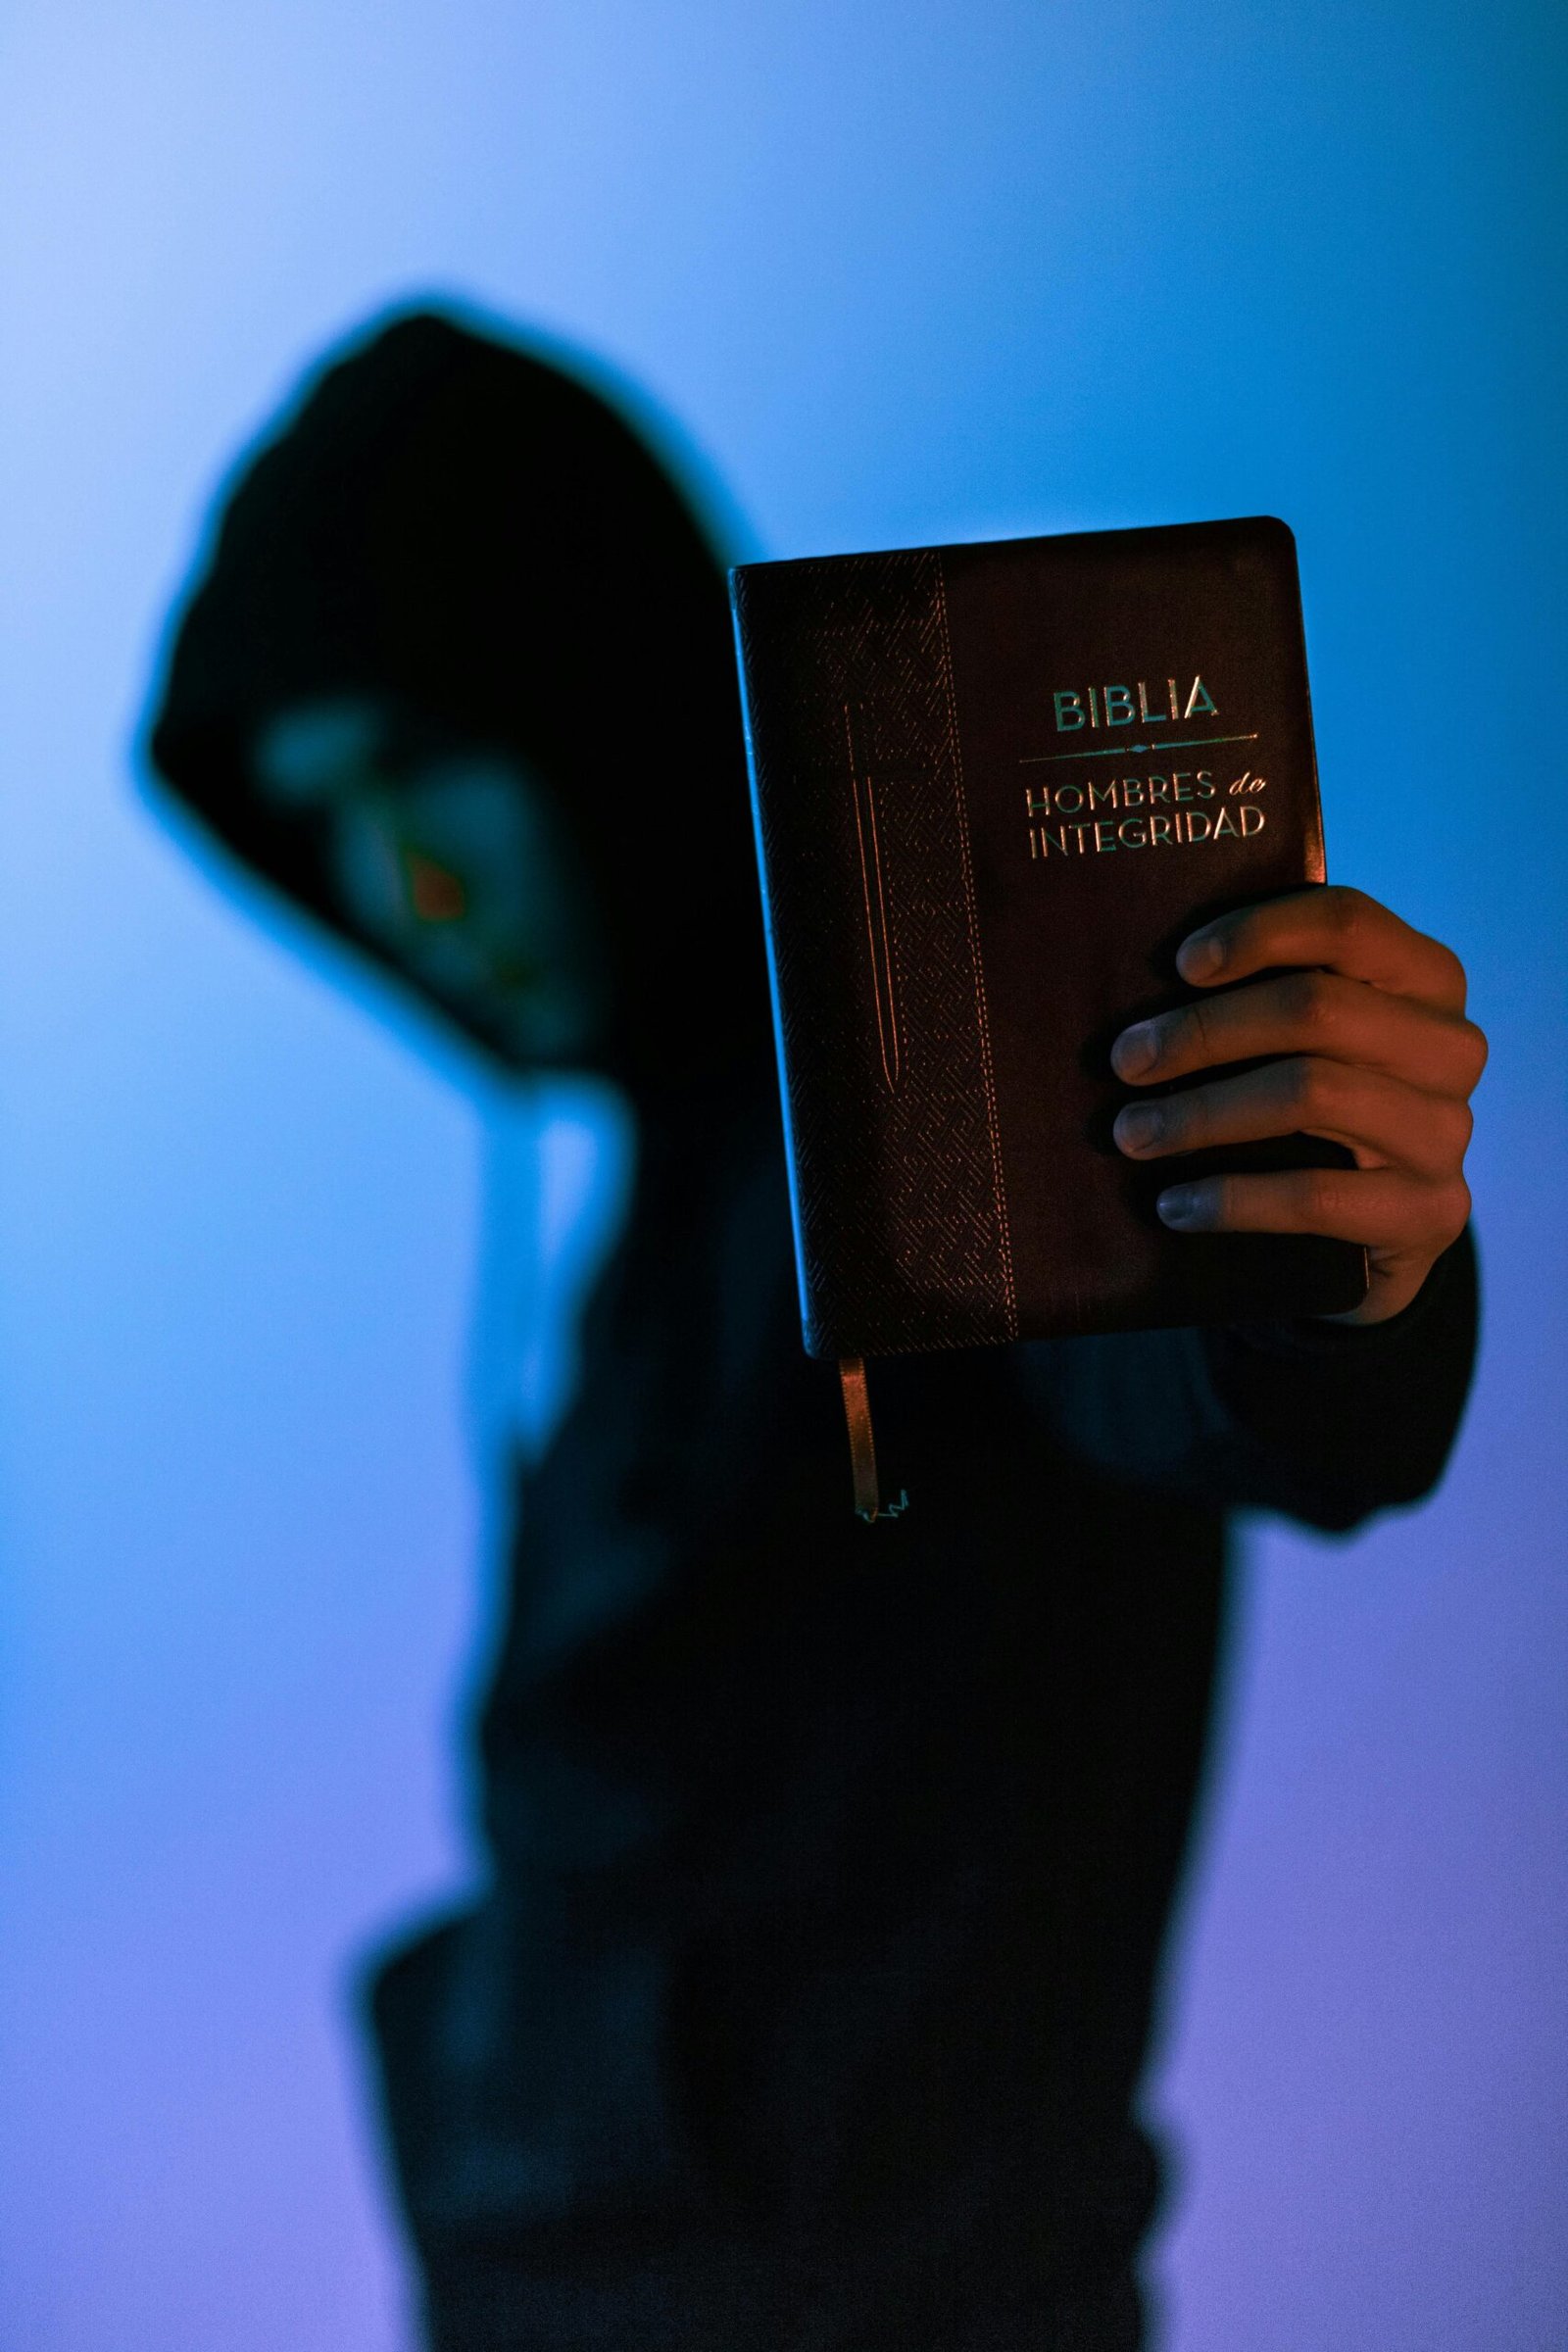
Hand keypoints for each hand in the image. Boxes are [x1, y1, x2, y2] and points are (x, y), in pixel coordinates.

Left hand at [1109, 887, 1485, 1324]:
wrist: (1374, 1230)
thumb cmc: (1321, 1106)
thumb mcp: (1308, 1039)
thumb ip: (1266, 992)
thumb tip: (1154, 975)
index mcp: (1426, 979)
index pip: (1348, 923)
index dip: (1259, 932)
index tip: (1180, 965)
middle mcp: (1451, 1047)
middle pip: (1315, 1008)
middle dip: (1202, 1032)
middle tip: (1124, 1062)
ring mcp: (1447, 1132)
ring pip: (1310, 1093)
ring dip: (1201, 1114)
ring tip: (1132, 1133)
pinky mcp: (1430, 1212)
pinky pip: (1315, 1196)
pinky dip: (1231, 1198)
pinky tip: (1174, 1206)